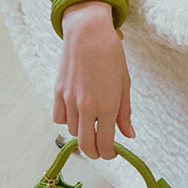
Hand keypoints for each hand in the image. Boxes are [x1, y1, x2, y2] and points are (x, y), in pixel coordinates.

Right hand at [52, 1, 134, 158]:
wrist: (88, 34)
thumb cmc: (111, 56)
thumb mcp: (125, 84)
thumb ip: (125, 113)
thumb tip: (129, 135)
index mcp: (107, 106)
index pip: (106, 144)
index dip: (110, 154)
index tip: (113, 153)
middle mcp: (87, 107)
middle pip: (87, 145)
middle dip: (95, 152)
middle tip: (101, 150)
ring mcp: (70, 100)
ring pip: (73, 132)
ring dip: (83, 133)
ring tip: (92, 123)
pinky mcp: (57, 93)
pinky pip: (59, 118)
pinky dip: (67, 120)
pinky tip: (76, 112)